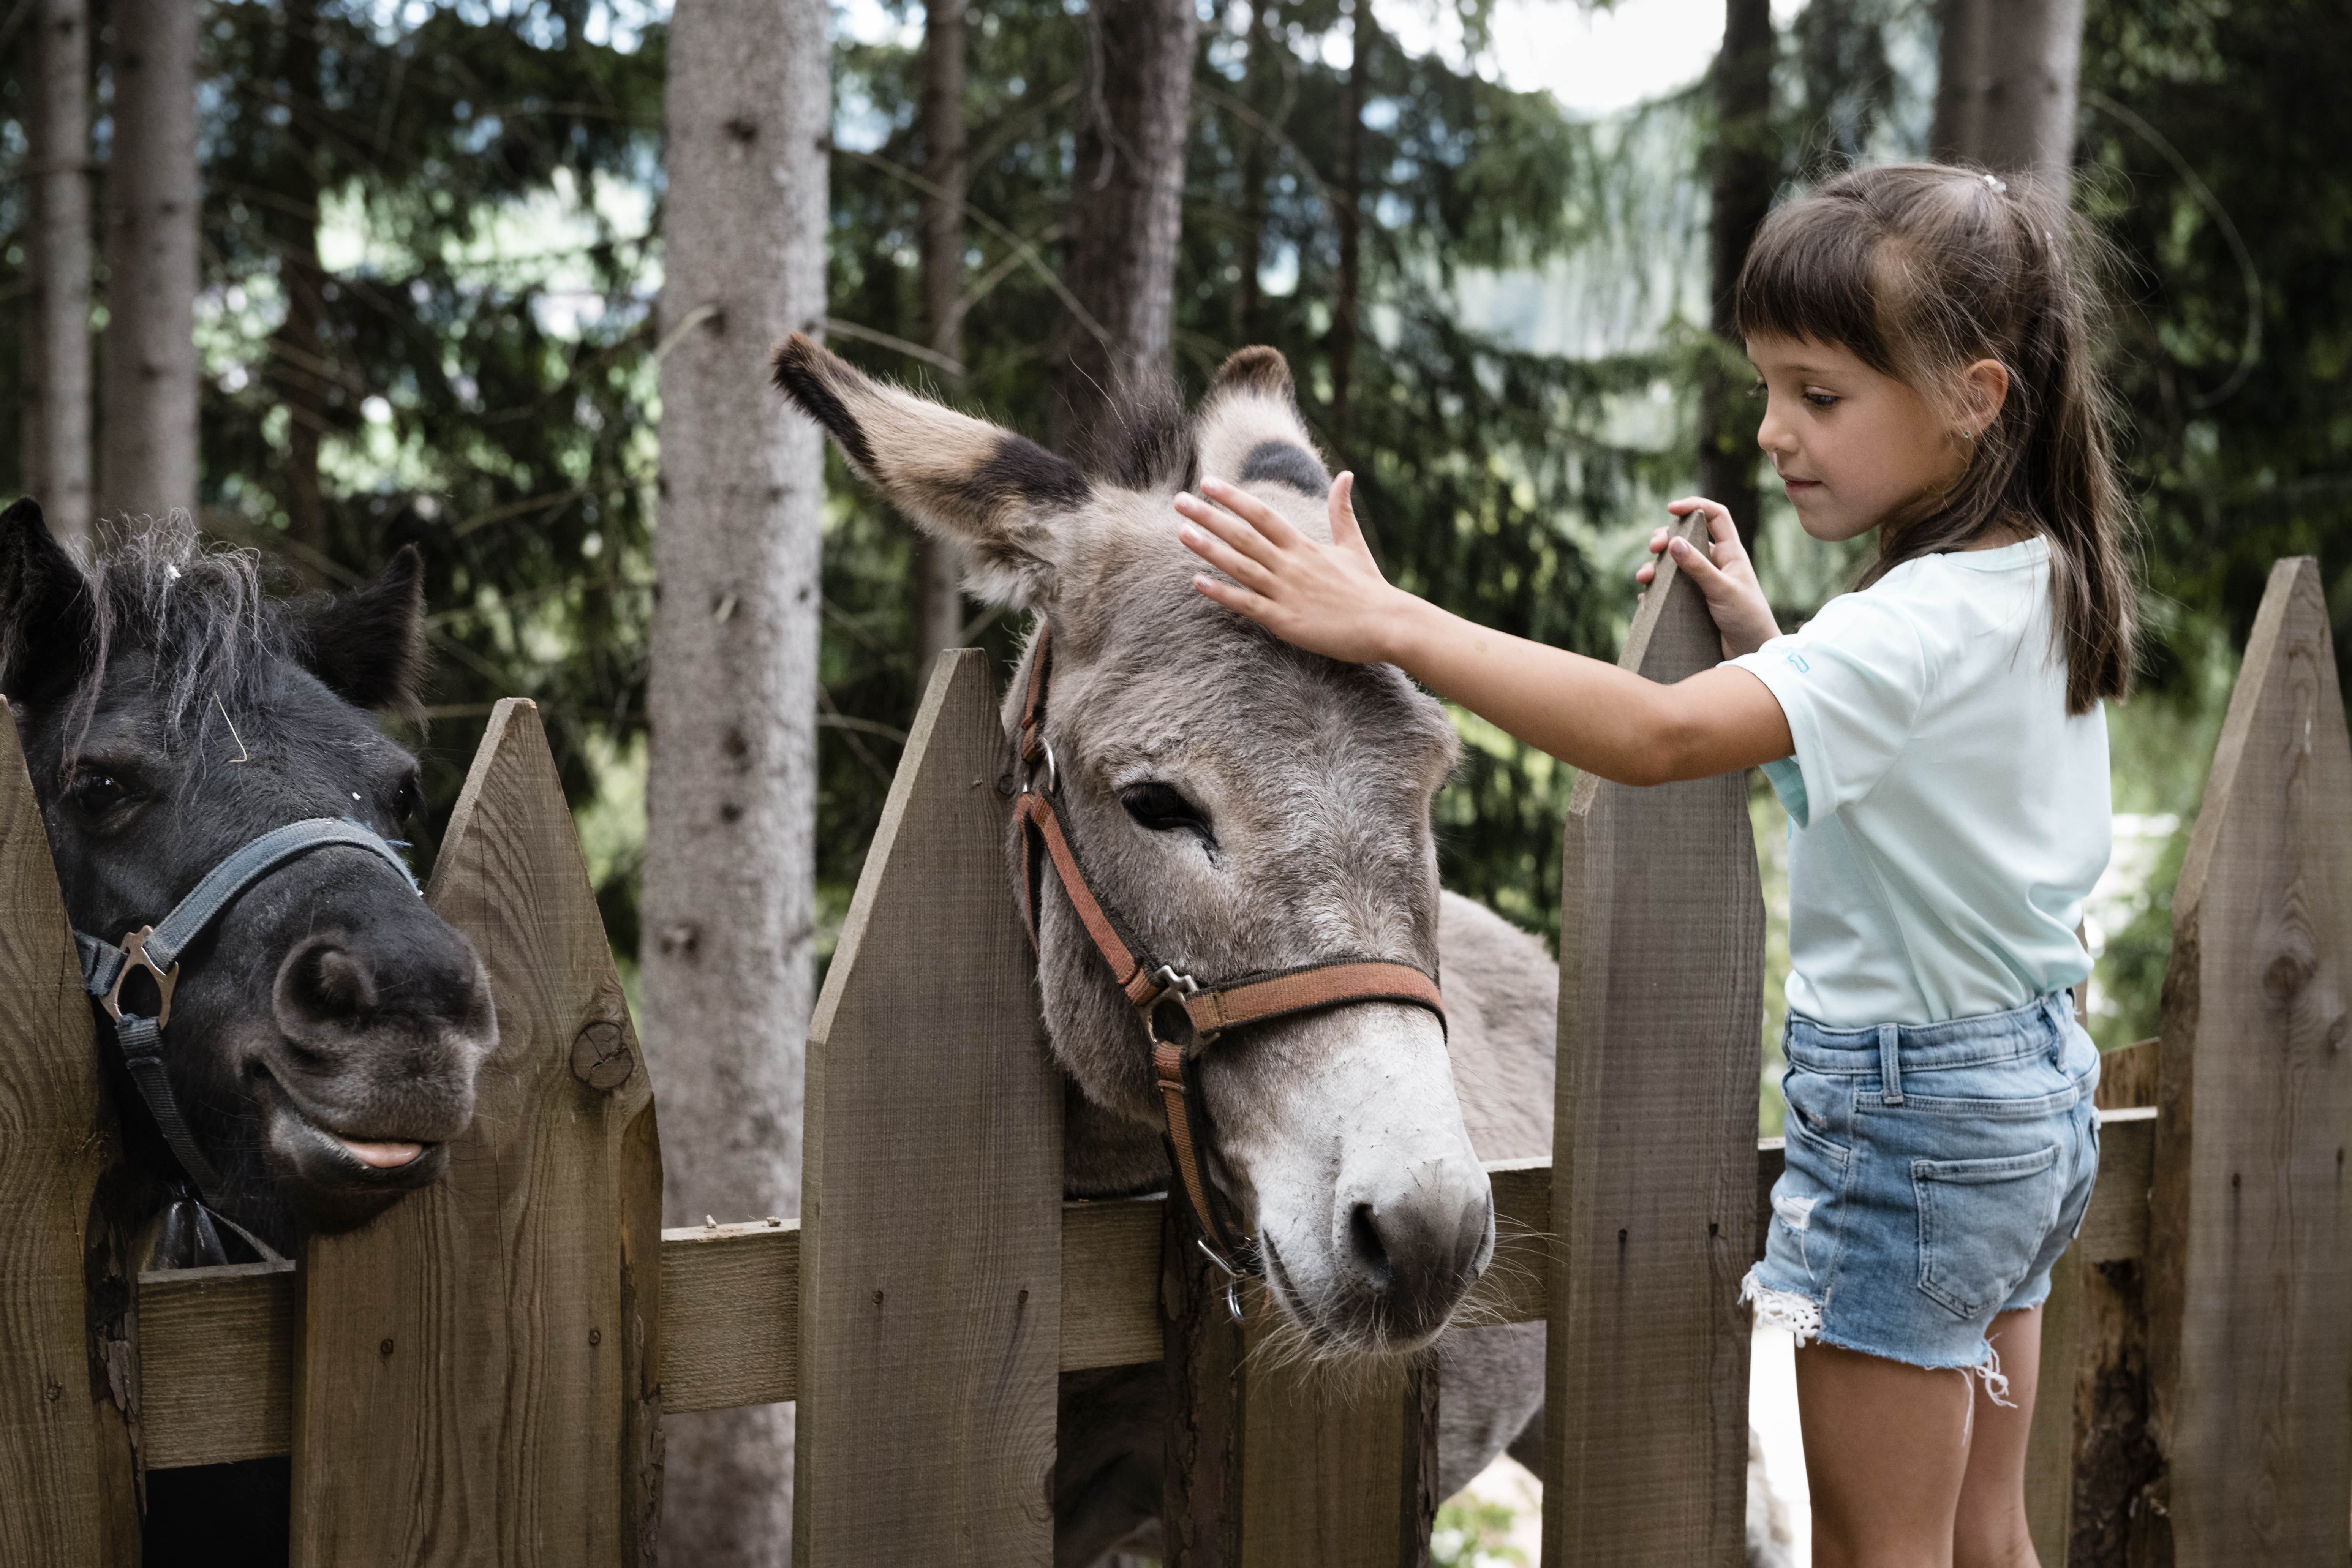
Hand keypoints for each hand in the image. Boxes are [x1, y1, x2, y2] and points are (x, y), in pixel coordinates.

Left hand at [1175, 473, 1409, 664]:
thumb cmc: (1370, 588)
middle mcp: (1291, 565)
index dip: (1233, 498)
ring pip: (1240, 566)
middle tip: (1179, 500)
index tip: (1207, 483)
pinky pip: (1246, 604)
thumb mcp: (1353, 545)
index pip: (1262, 514)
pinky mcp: (1284, 621)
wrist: (1387, 625)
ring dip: (1208, 549)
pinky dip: (1221, 593)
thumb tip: (1346, 474)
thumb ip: (1341, 511)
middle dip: (1209, 517)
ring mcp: (1286, 592)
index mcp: (1304, 546)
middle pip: (1243, 535)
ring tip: (1181, 532)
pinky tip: (1197, 582)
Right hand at [1637, 498, 1780, 658]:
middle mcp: (1714, 563)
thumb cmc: (1747, 618)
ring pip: (1672, 565)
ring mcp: (1700, 583)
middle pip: (1685, 537)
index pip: (1714, 516)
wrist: (1751, 653)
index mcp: (1729, 553)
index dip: (1695, 506)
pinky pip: (1667, 591)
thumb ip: (1699, 567)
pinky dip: (1654, 592)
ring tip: (1644, 578)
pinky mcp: (1690, 603)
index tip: (1671, 509)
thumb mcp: (1723, 589)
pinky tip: (1647, 599)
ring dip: (1654, 567)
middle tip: (1653, 547)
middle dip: (1665, 538)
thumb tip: (1674, 542)